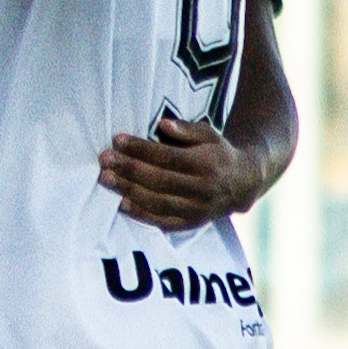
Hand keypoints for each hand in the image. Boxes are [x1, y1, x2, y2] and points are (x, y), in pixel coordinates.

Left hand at [102, 117, 264, 230]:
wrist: (242, 183)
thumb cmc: (217, 153)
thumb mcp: (209, 134)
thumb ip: (187, 130)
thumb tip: (163, 125)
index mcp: (207, 164)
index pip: (168, 157)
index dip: (141, 149)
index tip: (118, 140)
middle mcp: (203, 189)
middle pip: (160, 180)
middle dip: (129, 169)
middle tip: (105, 160)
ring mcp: (197, 209)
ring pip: (158, 202)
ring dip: (129, 191)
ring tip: (106, 179)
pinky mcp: (191, 223)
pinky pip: (163, 221)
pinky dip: (141, 214)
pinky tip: (121, 204)